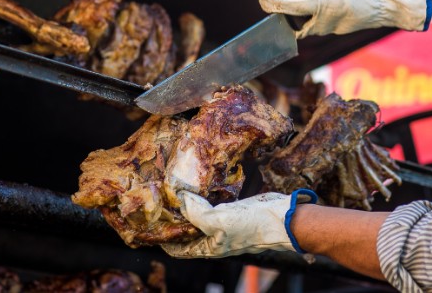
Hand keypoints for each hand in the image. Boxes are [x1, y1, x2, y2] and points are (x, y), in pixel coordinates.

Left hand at [161, 189, 316, 258]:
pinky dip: (203, 196)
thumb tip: (181, 198)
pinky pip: (213, 204)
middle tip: (158, 199)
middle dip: (173, 217)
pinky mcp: (233, 210)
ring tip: (172, 189)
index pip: (176, 248)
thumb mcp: (220, 221)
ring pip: (199, 215)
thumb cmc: (253, 226)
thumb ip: (196, 213)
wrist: (283, 218)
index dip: (162, 236)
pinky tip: (196, 184)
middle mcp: (214, 237)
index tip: (148, 221)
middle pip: (186, 230)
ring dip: (187, 205)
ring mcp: (224, 224)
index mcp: (208, 247)